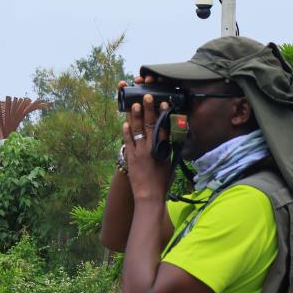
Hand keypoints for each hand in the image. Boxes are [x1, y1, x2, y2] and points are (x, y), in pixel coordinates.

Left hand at [121, 77, 171, 201]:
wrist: (149, 196)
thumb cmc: (161, 182)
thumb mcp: (168, 164)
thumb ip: (166, 150)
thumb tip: (167, 139)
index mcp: (163, 150)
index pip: (164, 128)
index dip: (163, 114)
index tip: (164, 102)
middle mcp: (151, 149)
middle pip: (150, 125)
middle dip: (148, 109)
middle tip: (147, 96)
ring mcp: (139, 152)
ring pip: (137, 131)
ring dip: (135, 116)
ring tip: (134, 104)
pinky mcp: (130, 157)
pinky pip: (127, 142)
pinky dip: (126, 132)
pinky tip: (124, 122)